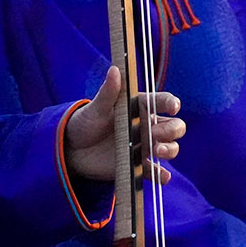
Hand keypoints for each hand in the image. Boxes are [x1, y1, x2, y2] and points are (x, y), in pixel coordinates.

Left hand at [65, 66, 185, 183]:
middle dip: (172, 129)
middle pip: (174, 126)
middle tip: (154, 133)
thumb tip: (115, 69)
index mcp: (139, 107)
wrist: (72, 150)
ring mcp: (144, 146)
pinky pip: (154, 171)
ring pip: (170, 147)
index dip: (171, 102)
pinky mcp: (137, 165)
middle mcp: (147, 125)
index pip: (162, 101)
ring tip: (156, 151)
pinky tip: (161, 177)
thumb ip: (108, 92)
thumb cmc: (85, 122)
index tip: (173, 107)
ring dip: (169, 149)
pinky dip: (160, 175)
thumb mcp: (94, 108)